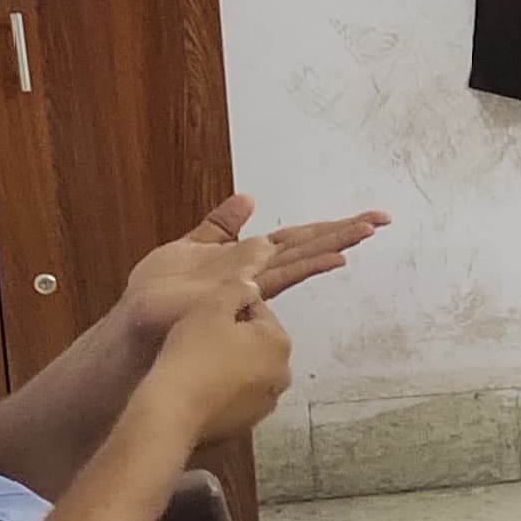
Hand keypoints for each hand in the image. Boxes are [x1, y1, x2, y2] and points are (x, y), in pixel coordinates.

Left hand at [121, 194, 388, 339]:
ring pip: (305, 257)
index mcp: (250, 258)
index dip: (325, 227)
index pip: (296, 238)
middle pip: (309, 245)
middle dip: (343, 231)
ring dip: (337, 243)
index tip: (358, 216)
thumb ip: (221, 225)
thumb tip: (247, 199)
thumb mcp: (192, 244)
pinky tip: (335, 258)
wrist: (140, 320)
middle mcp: (259, 271)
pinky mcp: (246, 293)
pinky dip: (311, 266)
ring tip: (368, 230)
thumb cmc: (161, 292)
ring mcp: (255, 283)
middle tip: (380, 219)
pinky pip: (285, 276)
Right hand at [137, 279, 292, 443]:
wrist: (173, 411)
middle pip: (256, 343)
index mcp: (280, 342)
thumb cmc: (192, 354)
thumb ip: (236, 289)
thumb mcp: (211, 308)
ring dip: (230, 364)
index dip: (229, 309)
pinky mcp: (248, 424)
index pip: (259, 311)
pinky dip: (224, 390)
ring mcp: (267, 403)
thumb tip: (251, 286)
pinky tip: (200, 388)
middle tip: (199, 340)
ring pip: (247, 371)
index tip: (205, 318)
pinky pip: (237, 397)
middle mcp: (283, 374)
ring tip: (197, 364)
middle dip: (234, 338)